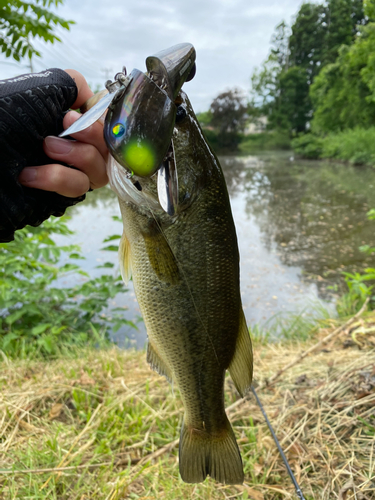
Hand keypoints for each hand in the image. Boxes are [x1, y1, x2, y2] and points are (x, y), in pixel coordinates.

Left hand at [18, 69, 108, 197]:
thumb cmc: (3, 118)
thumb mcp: (40, 89)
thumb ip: (72, 84)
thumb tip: (92, 96)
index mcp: (71, 121)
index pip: (107, 122)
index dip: (102, 119)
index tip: (78, 113)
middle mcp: (74, 146)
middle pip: (109, 147)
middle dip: (91, 134)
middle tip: (64, 124)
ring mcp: (70, 172)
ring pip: (99, 170)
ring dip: (76, 155)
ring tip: (45, 148)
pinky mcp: (62, 194)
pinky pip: (78, 187)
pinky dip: (56, 178)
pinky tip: (29, 174)